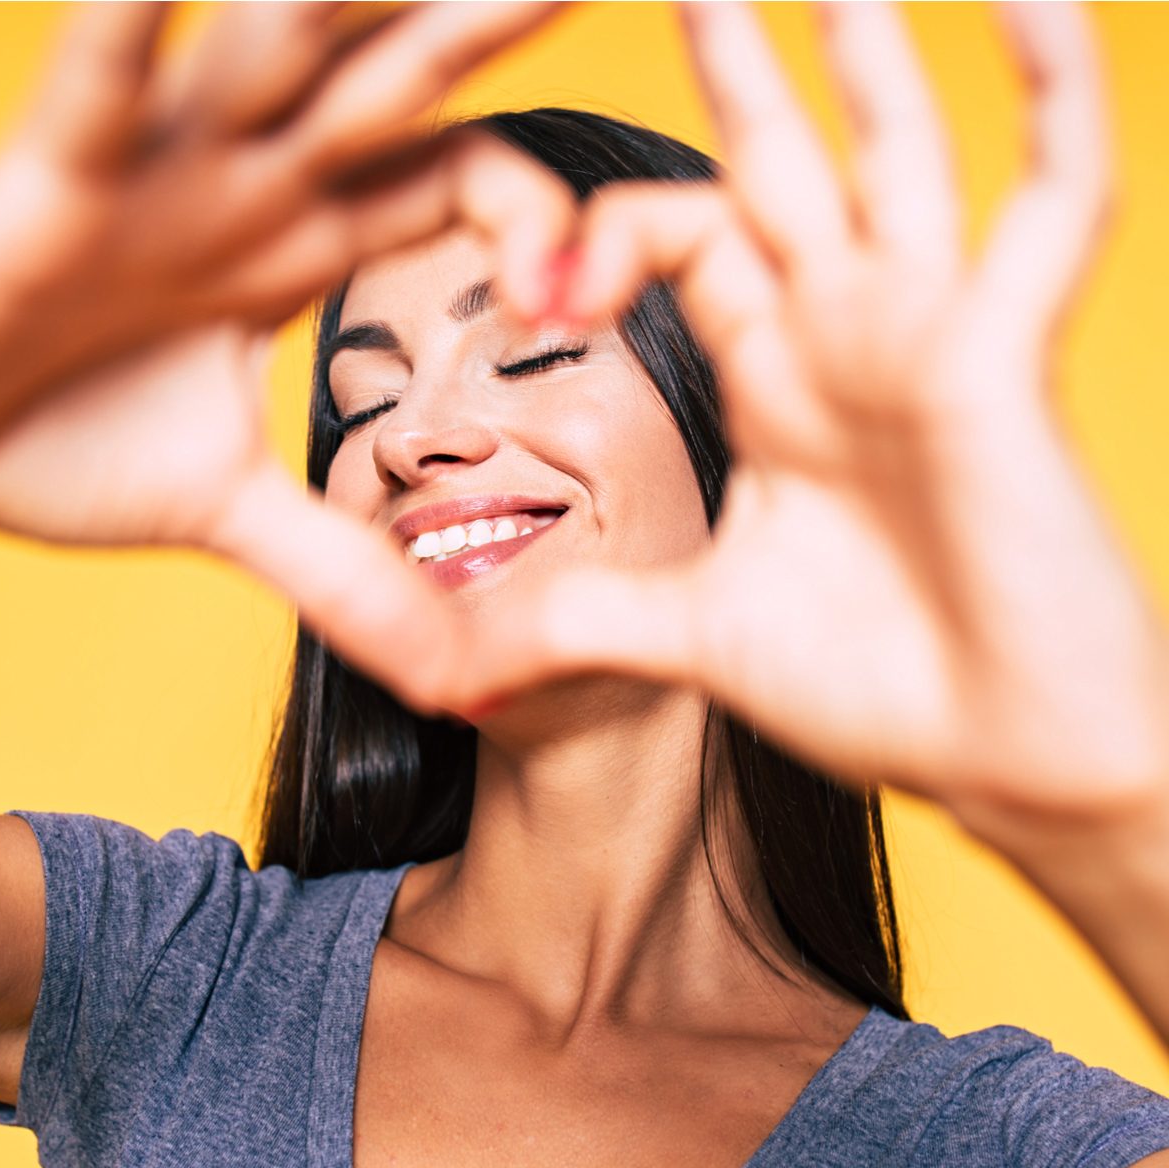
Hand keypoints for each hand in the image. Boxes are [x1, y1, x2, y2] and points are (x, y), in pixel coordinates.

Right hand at [0, 1, 574, 710]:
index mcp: (298, 248)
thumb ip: (338, 567)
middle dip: (486, 19)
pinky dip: (130, 32)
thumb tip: (439, 667)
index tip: (589, 284)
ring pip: (272, 57)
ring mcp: (154, 175)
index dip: (534, 216)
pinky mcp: (49, 187)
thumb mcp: (229, 510)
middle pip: (396, 88)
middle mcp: (245, 189)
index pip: (451, 188)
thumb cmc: (56, 444)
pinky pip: (98, 91)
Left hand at [481, 3, 1168, 833]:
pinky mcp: (1010, 357)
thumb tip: (447, 674)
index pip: (681, 239)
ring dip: (869, 45)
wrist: (997, 758)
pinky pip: (1057, 197)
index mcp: (772, 384)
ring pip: (900, 151)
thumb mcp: (692, 636)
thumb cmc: (872, 692)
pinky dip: (1057, 93)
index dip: (604, 232)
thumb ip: (576, 622)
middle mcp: (845, 340)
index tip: (538, 274)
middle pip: (777, 163)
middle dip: (735, 56)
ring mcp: (928, 336)